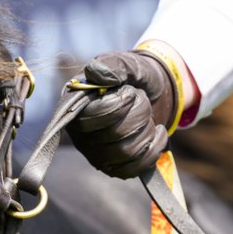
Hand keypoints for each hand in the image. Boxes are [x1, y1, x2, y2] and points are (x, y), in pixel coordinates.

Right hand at [67, 50, 179, 177]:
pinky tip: (157, 133)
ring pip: (126, 153)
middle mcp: (80, 135)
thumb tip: (95, 73)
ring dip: (146, 130)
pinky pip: (134, 169)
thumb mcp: (127, 64)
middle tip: (141, 100)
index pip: (92, 117)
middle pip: (114, 136)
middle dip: (138, 114)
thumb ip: (113, 66)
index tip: (131, 91)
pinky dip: (153, 149)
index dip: (118, 106)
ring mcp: (96, 154)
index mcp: (75, 107)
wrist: (152, 93)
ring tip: (147, 115)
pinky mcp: (113, 167)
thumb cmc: (134, 78)